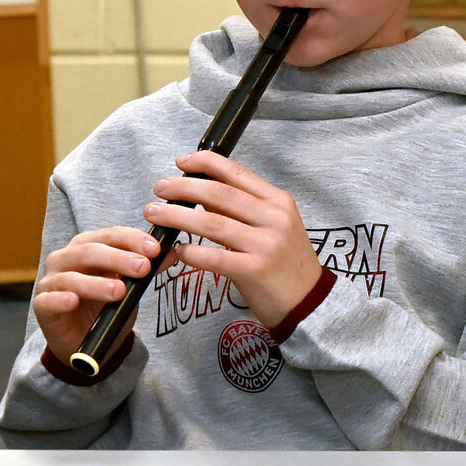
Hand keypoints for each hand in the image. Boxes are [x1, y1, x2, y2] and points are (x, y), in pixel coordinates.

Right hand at [33, 226, 163, 367]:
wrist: (86, 344)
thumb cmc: (105, 308)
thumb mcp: (130, 288)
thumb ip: (146, 269)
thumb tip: (171, 252)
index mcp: (87, 247)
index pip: (109, 235)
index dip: (131, 239)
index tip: (154, 248)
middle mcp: (66, 259)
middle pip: (89, 251)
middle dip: (118, 258)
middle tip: (142, 268)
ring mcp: (51, 282)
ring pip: (70, 276)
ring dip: (96, 283)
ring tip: (119, 291)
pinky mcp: (41, 306)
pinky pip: (48, 300)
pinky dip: (60, 299)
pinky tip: (73, 301)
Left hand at [144, 150, 321, 328]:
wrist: (311, 303)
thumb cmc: (285, 262)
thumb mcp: (272, 226)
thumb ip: (241, 207)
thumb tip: (201, 192)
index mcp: (277, 201)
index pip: (236, 173)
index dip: (205, 163)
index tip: (181, 162)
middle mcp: (274, 218)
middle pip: (219, 194)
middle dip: (183, 188)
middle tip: (159, 188)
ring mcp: (266, 244)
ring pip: (211, 223)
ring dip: (177, 216)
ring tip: (154, 214)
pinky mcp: (255, 271)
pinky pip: (214, 257)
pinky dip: (191, 252)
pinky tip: (177, 251)